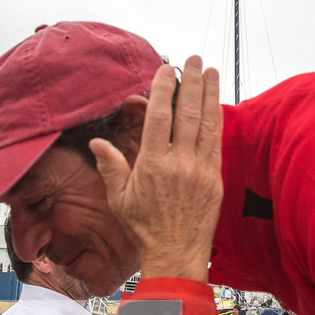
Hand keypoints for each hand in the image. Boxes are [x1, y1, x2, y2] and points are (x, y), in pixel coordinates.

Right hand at [90, 55, 221, 282]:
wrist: (176, 254)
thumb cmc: (145, 229)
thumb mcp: (119, 199)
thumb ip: (111, 167)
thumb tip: (97, 142)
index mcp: (152, 164)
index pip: (158, 116)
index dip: (163, 89)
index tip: (166, 70)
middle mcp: (178, 163)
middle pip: (186, 113)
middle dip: (191, 82)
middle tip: (193, 59)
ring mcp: (200, 170)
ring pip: (206, 123)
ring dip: (209, 94)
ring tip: (211, 71)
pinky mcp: (214, 178)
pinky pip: (216, 141)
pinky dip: (216, 119)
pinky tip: (217, 104)